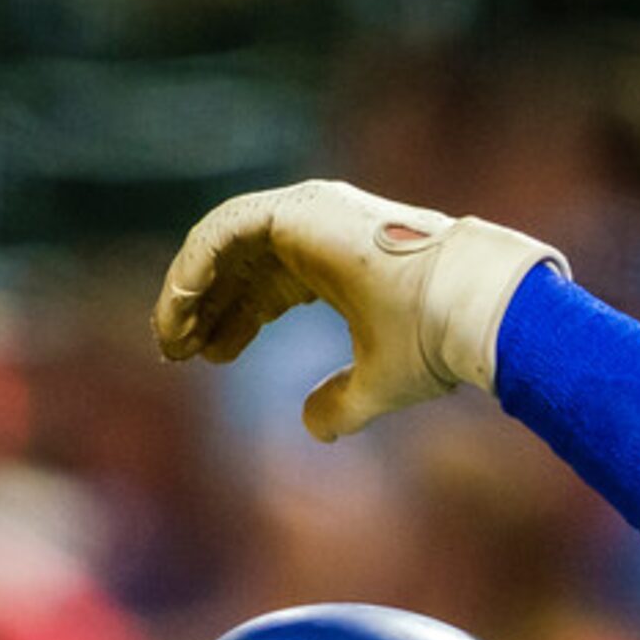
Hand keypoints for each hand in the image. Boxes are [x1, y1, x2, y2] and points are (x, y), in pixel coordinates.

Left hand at [154, 179, 562, 440]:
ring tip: (171, 340)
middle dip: (203, 308)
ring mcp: (305, 216)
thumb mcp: (379, 383)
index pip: (264, 287)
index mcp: (334, 266)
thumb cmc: (435, 342)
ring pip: (221, 246)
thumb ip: (342, 403)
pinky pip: (221, 233)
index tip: (207, 358)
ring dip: (189, 291)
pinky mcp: (295, 213)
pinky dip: (193, 269)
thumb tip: (313, 426)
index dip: (231, 321)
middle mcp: (316, 233)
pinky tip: (182, 311)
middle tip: (177, 352)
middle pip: (237, 267)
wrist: (467, 310)